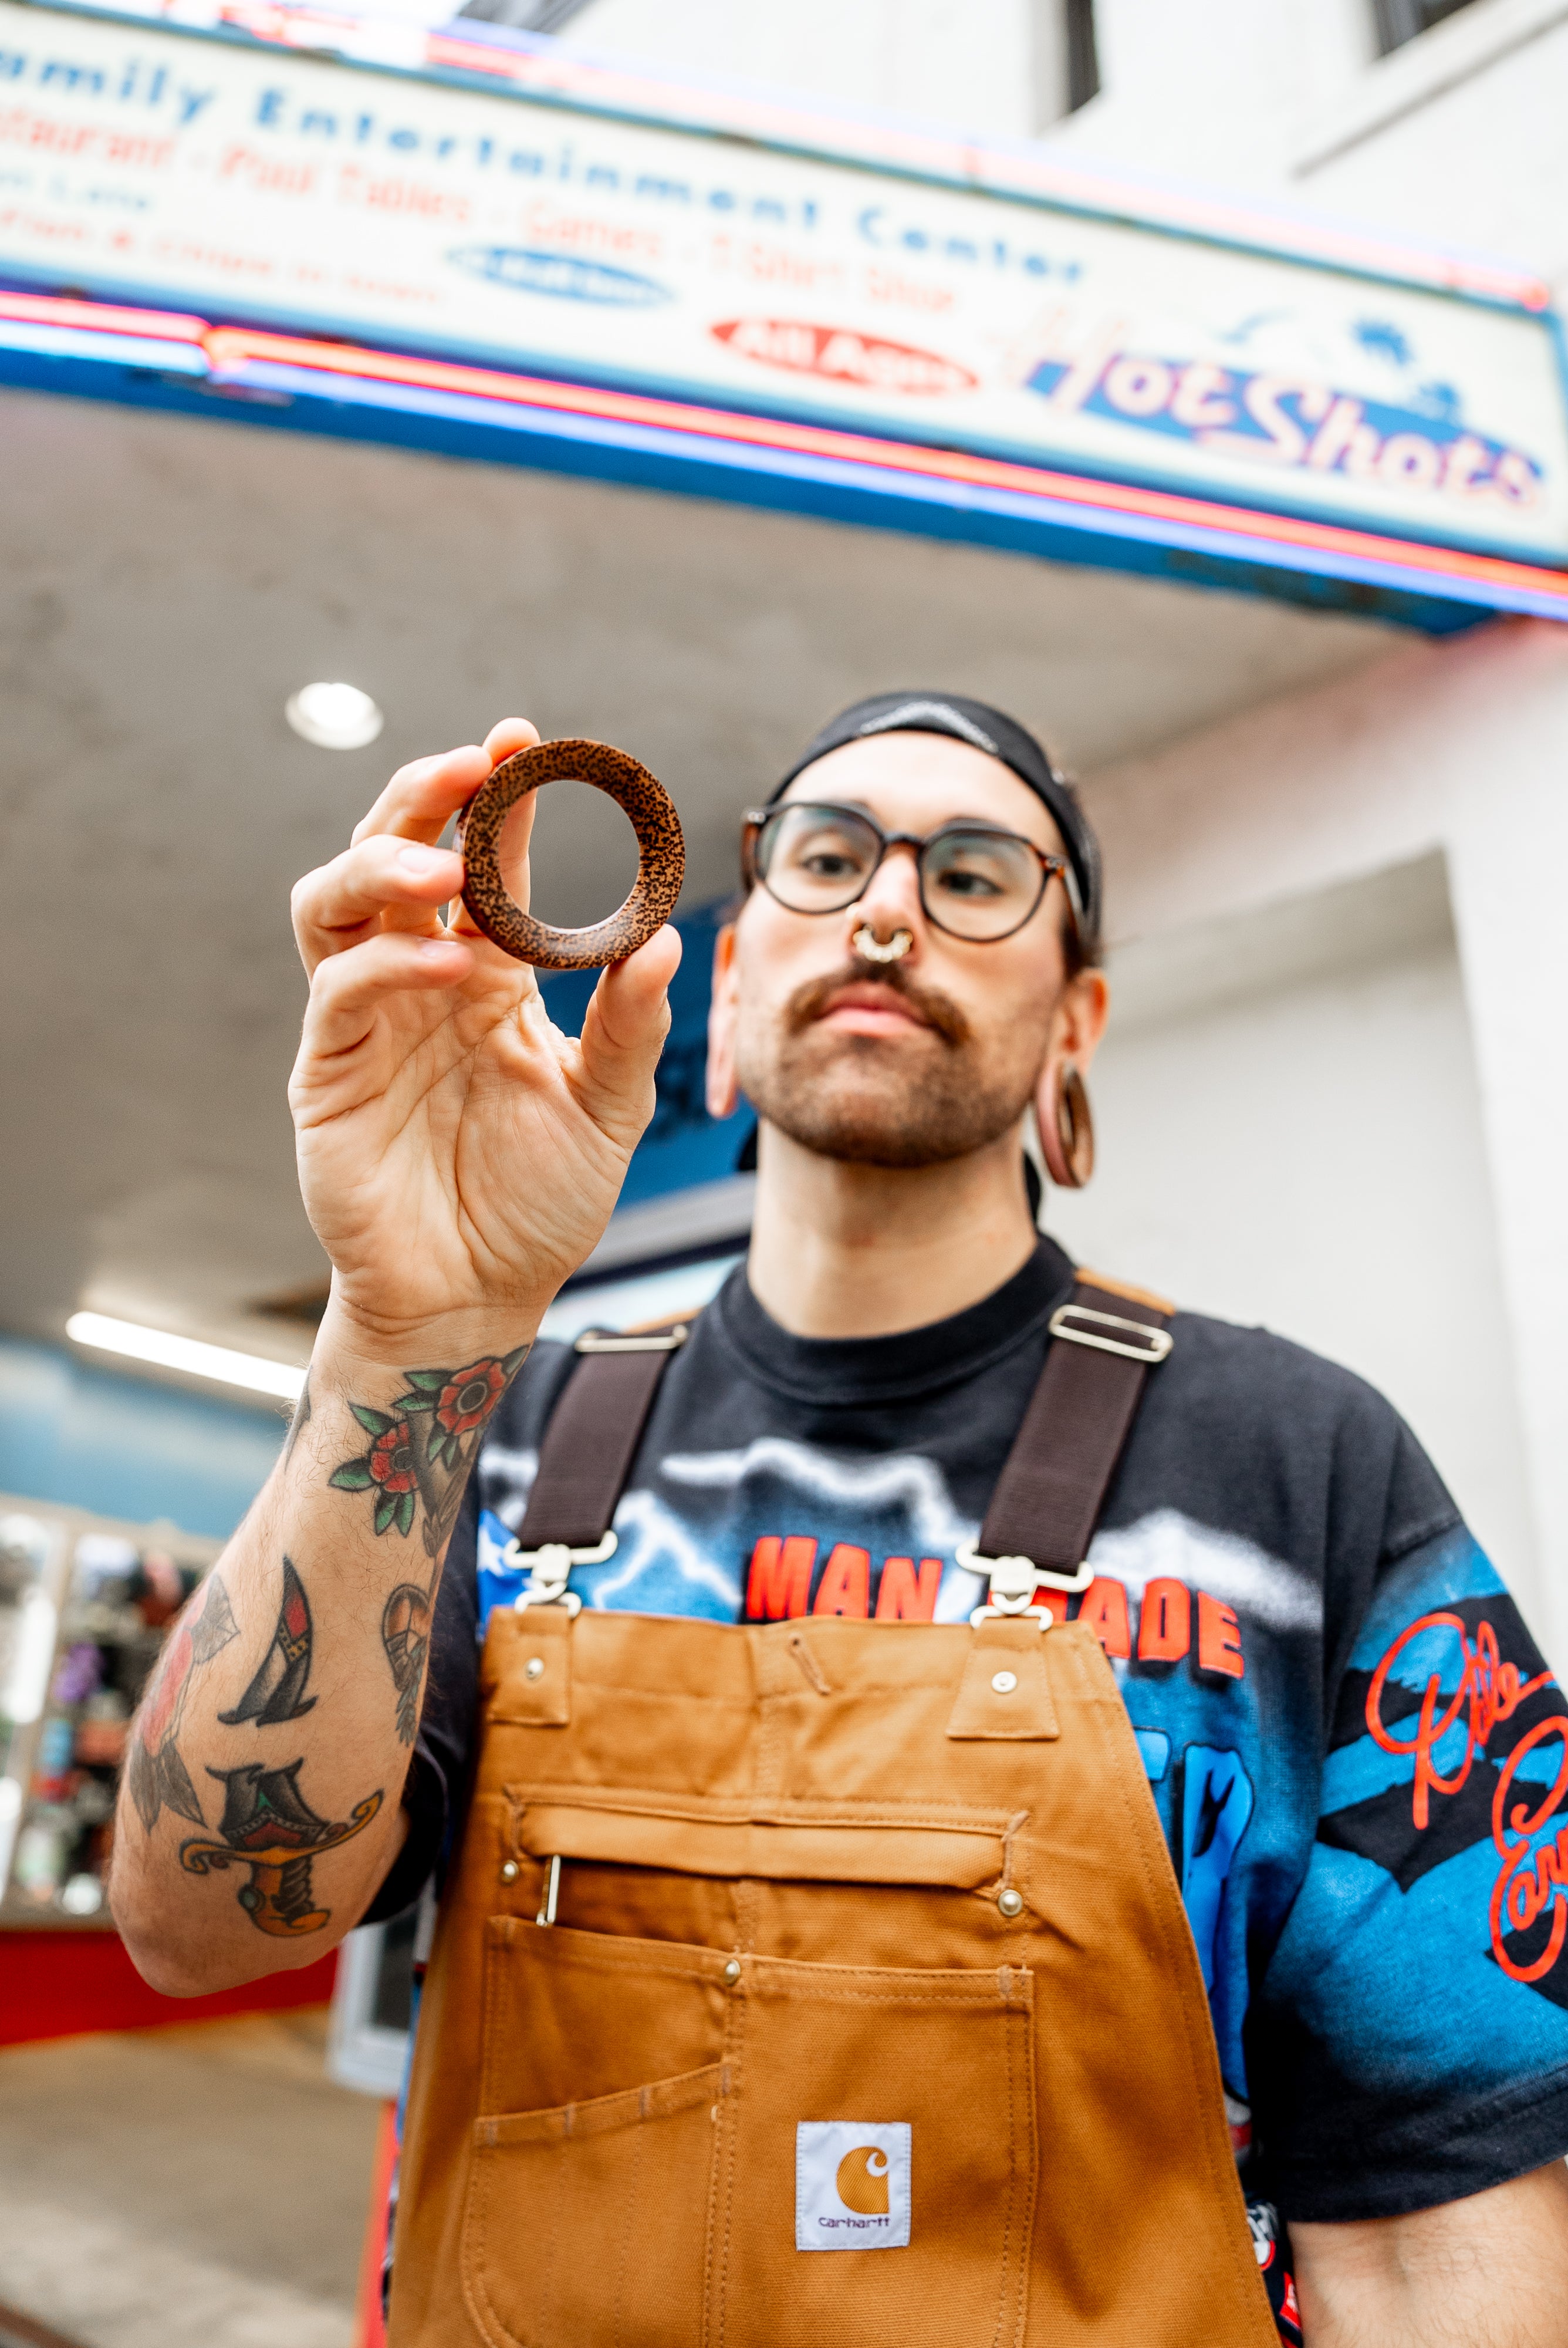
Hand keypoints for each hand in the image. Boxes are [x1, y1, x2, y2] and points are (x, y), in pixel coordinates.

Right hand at [289, 719, 680, 1346]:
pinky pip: (340, 994)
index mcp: (486, 976)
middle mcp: (419, 983)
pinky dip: (386, 966)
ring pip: (336, 903)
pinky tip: (449, 966)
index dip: (497, 801)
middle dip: (424, 799)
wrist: (480, 1296)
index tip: (526, 740)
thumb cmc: (538, 1204)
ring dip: (383, 863)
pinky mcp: (329, 1075)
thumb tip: (663, 939)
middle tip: (473, 763)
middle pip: (393, 854)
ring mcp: (365, 1023)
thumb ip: (629, 1027)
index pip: (483, 866)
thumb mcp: (608, 1110)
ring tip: (445, 867)